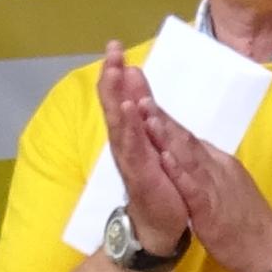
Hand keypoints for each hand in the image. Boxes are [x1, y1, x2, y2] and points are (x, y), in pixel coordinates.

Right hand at [95, 42, 190, 252]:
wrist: (160, 224)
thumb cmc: (157, 184)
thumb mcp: (152, 147)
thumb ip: (145, 123)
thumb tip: (138, 95)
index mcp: (130, 135)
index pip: (120, 97)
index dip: (116, 73)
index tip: (115, 46)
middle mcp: (124, 143)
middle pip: (114, 104)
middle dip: (112, 76)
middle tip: (112, 50)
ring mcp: (130, 158)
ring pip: (120, 121)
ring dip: (116, 96)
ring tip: (114, 72)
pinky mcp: (140, 173)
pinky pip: (133, 147)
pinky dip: (130, 127)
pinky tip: (128, 110)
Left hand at [140, 109, 271, 271]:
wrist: (271, 251)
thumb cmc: (248, 224)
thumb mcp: (227, 190)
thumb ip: (211, 173)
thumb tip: (196, 159)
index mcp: (218, 165)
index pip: (188, 138)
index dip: (166, 119)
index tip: (145, 100)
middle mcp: (216, 168)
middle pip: (185, 139)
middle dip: (161, 118)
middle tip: (139, 95)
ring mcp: (215, 186)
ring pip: (188, 156)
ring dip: (166, 136)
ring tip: (146, 116)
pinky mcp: (212, 208)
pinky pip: (193, 187)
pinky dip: (179, 171)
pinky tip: (165, 158)